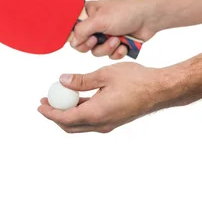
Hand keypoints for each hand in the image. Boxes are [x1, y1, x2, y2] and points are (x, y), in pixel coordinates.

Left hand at [38, 62, 176, 132]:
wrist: (161, 90)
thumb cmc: (136, 80)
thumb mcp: (105, 74)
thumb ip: (82, 80)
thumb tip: (62, 81)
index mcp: (96, 113)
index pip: (65, 118)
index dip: (50, 113)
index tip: (40, 105)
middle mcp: (101, 123)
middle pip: (70, 125)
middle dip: (55, 115)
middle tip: (45, 102)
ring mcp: (109, 124)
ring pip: (80, 124)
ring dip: (67, 114)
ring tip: (58, 99)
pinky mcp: (114, 121)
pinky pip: (91, 121)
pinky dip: (80, 112)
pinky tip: (77, 98)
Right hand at [71, 0, 158, 59]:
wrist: (148, 18)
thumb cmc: (125, 13)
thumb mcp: (99, 20)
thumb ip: (81, 30)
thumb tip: (73, 42)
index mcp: (88, 15)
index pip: (73, 31)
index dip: (79, 38)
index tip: (89, 37)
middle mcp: (95, 25)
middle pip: (84, 45)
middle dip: (95, 45)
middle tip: (100, 39)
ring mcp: (105, 35)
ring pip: (97, 52)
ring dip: (108, 48)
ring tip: (117, 40)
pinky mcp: (116, 44)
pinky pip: (110, 55)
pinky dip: (117, 52)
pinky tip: (124, 45)